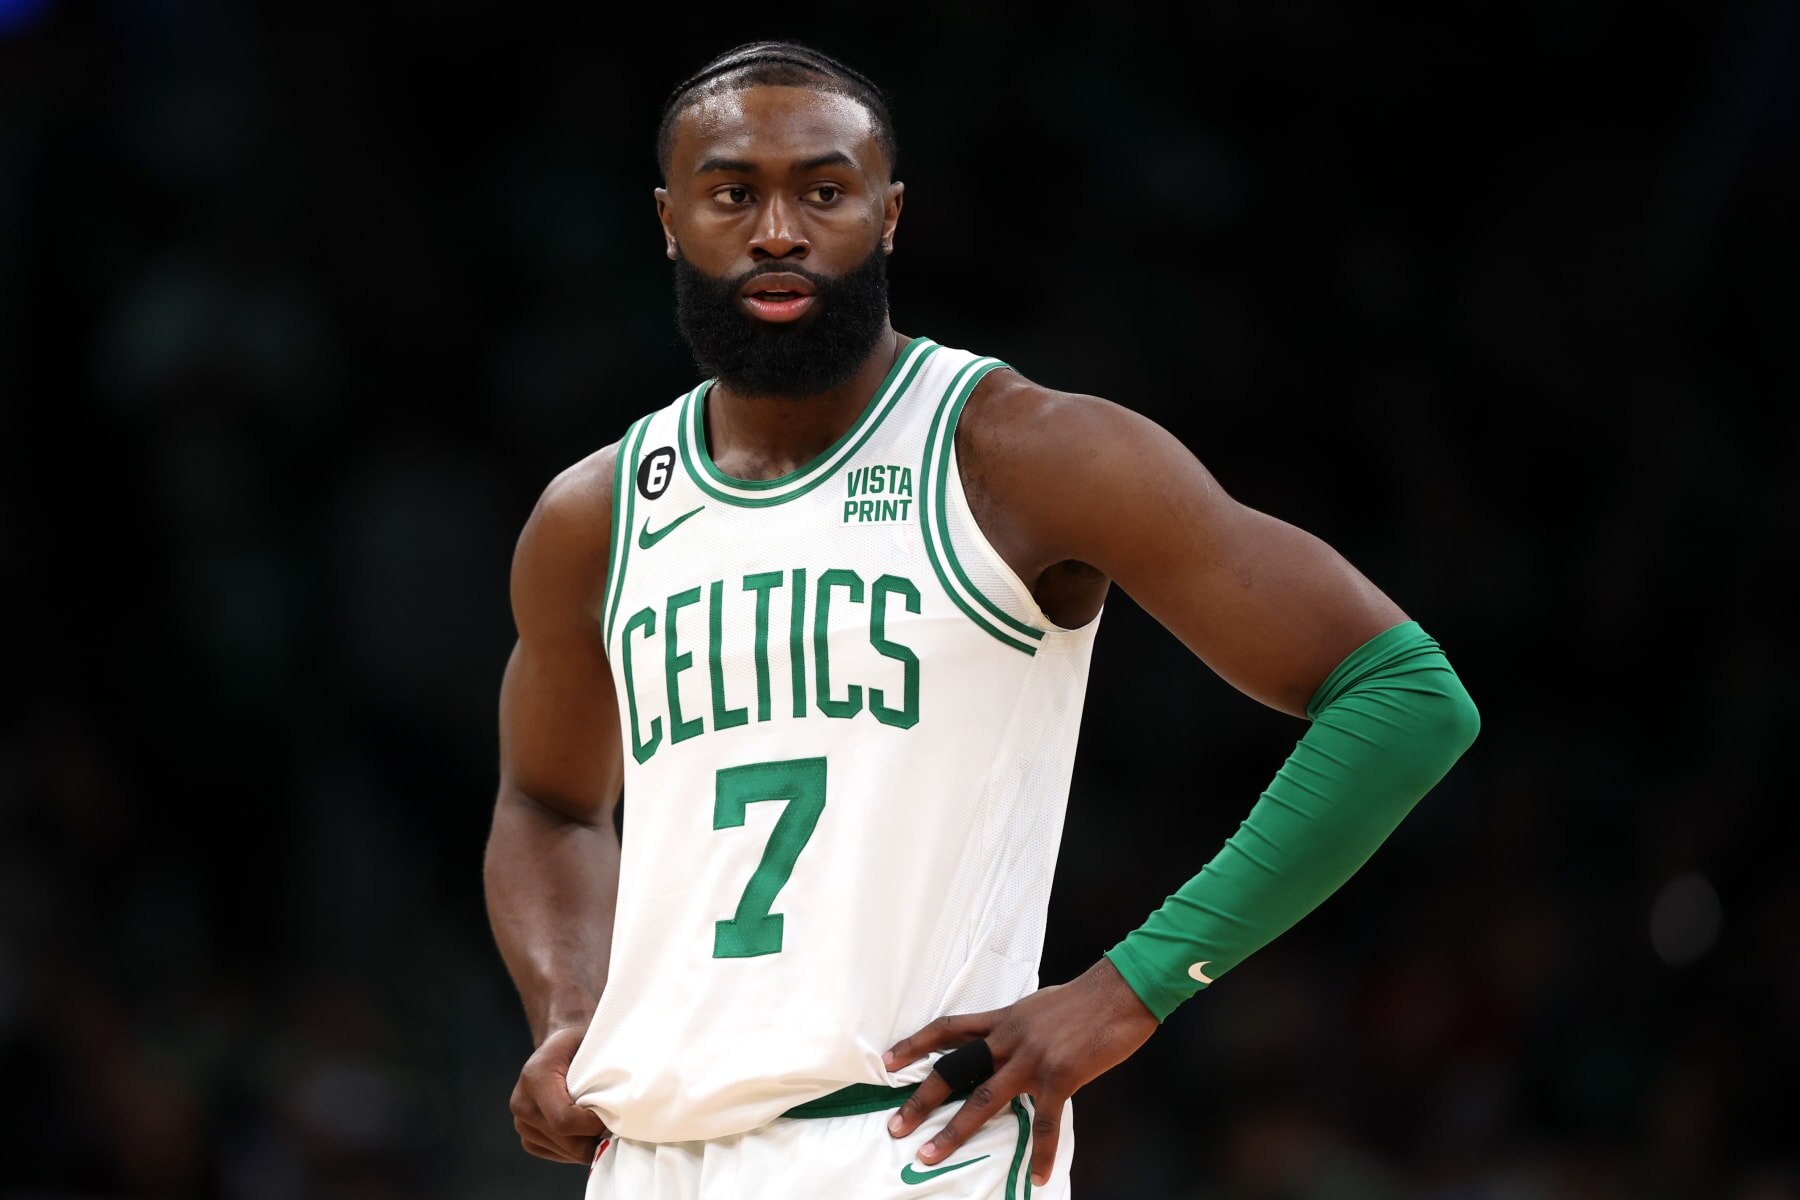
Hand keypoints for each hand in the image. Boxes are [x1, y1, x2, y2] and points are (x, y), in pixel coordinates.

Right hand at [510, 1025, 607, 1163]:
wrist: (557, 1048)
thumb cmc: (579, 1043)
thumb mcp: (592, 1044)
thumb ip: (604, 1068)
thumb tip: (627, 1095)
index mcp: (536, 1077)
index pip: (565, 1119)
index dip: (593, 1125)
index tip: (613, 1116)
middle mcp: (522, 1101)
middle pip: (566, 1141)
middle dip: (595, 1140)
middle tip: (615, 1126)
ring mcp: (521, 1122)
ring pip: (563, 1151)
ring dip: (587, 1145)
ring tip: (601, 1125)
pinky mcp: (527, 1136)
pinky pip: (556, 1153)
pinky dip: (576, 1149)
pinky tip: (586, 1132)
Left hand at [883, 957, 1158, 1187]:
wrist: (1120, 992)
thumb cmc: (1084, 999)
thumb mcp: (1038, 1006)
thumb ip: (1017, 1027)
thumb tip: (1007, 1040)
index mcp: (1004, 1019)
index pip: (949, 1029)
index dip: (917, 1044)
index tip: (889, 1061)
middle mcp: (1010, 1038)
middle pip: (955, 1069)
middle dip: (921, 1100)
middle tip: (896, 1126)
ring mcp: (1033, 1059)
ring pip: (984, 1099)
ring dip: (955, 1132)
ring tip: (930, 1155)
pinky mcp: (1060, 1077)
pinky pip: (1045, 1123)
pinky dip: (1041, 1153)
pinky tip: (1037, 1176)